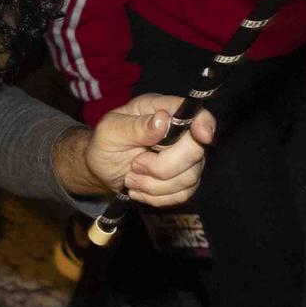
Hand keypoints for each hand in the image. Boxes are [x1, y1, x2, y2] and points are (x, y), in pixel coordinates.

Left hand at [77, 94, 215, 206]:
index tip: (202, 135)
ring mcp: (185, 157)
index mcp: (161, 110)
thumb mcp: (110, 132)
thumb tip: (163, 119)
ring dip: (155, 185)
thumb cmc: (104, 144)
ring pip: (189, 178)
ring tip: (131, 177)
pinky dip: (157, 196)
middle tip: (134, 166)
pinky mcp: (183, 179)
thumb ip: (135, 126)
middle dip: (162, 166)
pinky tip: (140, 188)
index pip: (194, 112)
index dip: (204, 123)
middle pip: (195, 151)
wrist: (101, 170)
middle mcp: (179, 132)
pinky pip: (183, 194)